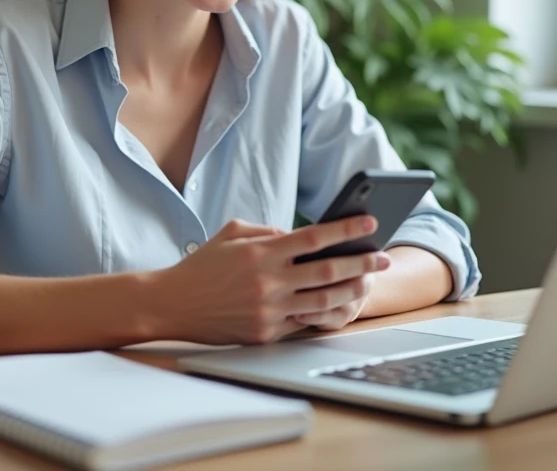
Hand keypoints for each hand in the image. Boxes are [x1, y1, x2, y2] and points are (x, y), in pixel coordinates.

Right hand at [149, 217, 391, 344]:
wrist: (174, 304)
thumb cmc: (203, 265)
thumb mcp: (231, 233)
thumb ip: (267, 231)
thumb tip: (300, 236)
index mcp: (261, 252)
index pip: (313, 238)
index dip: (345, 230)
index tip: (369, 223)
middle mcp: (268, 281)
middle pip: (328, 271)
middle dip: (361, 262)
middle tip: (382, 257)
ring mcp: (269, 310)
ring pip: (324, 301)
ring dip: (352, 291)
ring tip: (368, 283)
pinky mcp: (266, 333)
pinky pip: (304, 323)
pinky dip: (325, 313)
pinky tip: (339, 305)